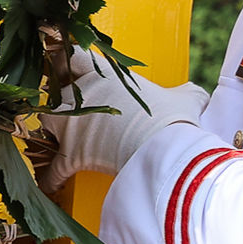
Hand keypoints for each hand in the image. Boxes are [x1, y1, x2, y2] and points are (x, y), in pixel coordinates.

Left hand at [40, 51, 208, 190]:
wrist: (166, 149)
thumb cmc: (174, 119)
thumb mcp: (185, 99)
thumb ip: (184, 93)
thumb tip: (197, 95)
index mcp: (105, 75)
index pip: (75, 56)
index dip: (67, 60)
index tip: (64, 64)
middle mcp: (82, 95)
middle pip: (53, 88)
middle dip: (55, 95)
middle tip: (64, 103)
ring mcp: (72, 124)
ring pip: (45, 121)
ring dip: (50, 130)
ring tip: (56, 138)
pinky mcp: (72, 155)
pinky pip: (52, 170)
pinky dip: (50, 179)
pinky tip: (49, 187)